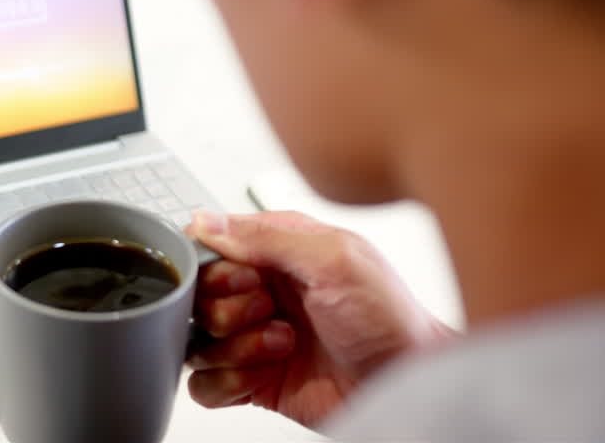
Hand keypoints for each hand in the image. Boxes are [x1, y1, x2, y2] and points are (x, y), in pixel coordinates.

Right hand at [185, 210, 454, 428]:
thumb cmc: (388, 318)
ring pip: (198, 339)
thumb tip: (207, 221)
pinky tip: (260, 376)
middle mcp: (263, 290)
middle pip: (199, 295)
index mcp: (279, 250)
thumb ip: (266, 237)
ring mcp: (254, 336)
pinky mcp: (252, 379)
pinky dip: (224, 383)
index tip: (245, 278)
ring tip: (280, 344)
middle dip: (229, 309)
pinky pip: (203, 383)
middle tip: (269, 311)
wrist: (407, 384)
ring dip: (234, 348)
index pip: (211, 246)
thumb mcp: (334, 259)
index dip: (217, 266)